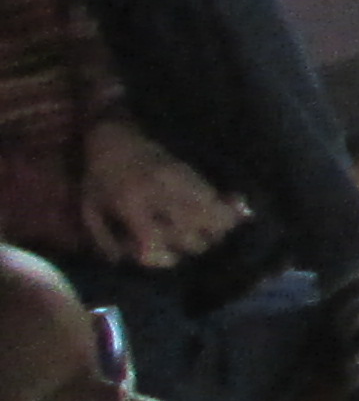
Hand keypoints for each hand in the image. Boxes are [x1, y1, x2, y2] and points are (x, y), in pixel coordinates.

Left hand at [78, 123, 242, 271]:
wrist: (116, 138)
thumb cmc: (99, 177)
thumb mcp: (89, 209)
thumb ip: (103, 239)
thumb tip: (120, 261)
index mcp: (131, 205)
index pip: (155, 242)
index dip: (160, 257)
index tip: (155, 254)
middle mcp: (160, 196)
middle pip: (192, 237)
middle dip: (189, 246)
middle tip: (181, 243)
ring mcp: (180, 183)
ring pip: (214, 218)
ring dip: (214, 230)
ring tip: (208, 232)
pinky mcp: (192, 173)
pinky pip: (217, 198)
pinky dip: (226, 209)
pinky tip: (227, 212)